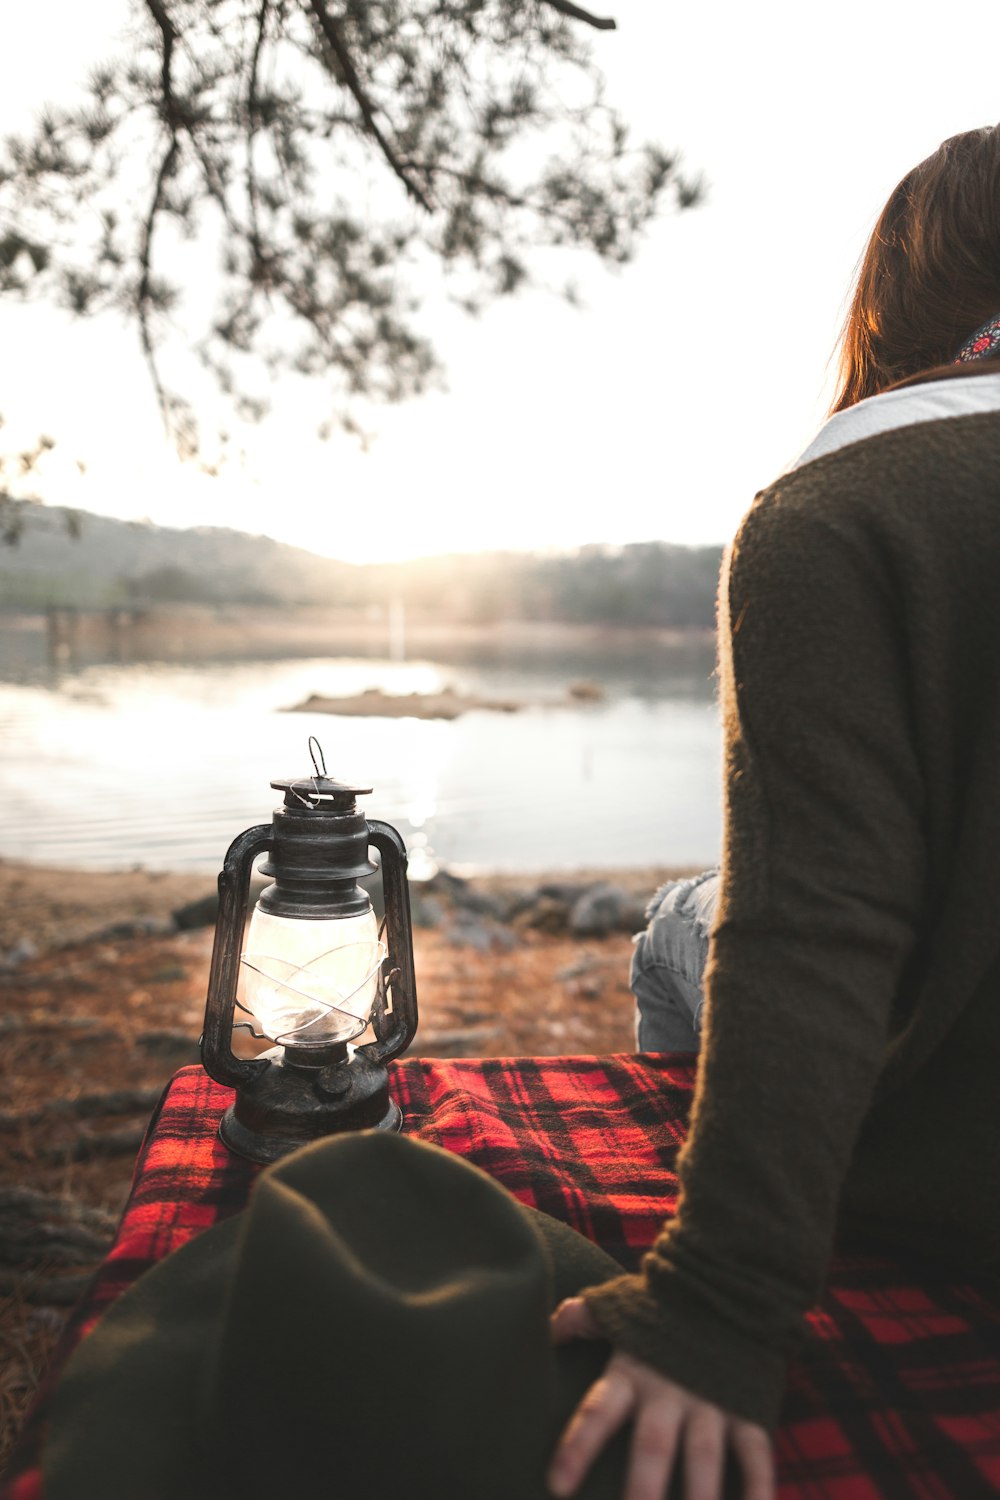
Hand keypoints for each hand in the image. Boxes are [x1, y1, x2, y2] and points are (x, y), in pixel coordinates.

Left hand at [547, 1298, 773, 1499]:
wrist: (725, 1281)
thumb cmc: (659, 1307)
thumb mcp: (616, 1308)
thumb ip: (578, 1321)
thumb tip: (540, 1332)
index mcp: (632, 1372)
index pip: (599, 1411)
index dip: (578, 1447)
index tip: (557, 1486)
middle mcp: (670, 1391)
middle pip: (653, 1446)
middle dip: (644, 1488)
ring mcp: (712, 1401)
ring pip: (705, 1457)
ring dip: (700, 1499)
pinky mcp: (748, 1407)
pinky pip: (756, 1454)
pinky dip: (760, 1488)